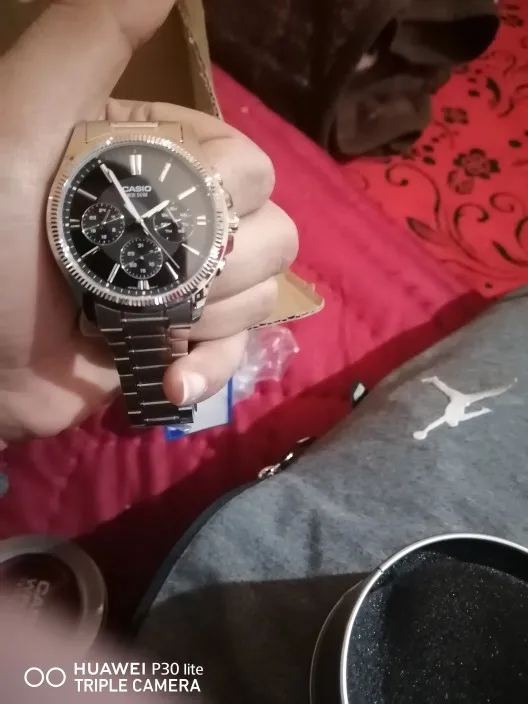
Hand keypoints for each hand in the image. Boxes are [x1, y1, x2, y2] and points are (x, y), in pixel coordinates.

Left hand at [0, 0, 297, 442]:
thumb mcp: (19, 127)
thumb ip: (85, 44)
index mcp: (158, 159)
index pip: (250, 166)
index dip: (227, 193)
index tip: (170, 211)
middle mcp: (183, 216)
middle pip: (273, 232)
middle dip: (224, 268)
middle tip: (158, 281)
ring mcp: (188, 285)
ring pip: (264, 291)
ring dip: (213, 320)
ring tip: (151, 331)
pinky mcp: (182, 342)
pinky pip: (239, 351)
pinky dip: (211, 368)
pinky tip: (169, 378)